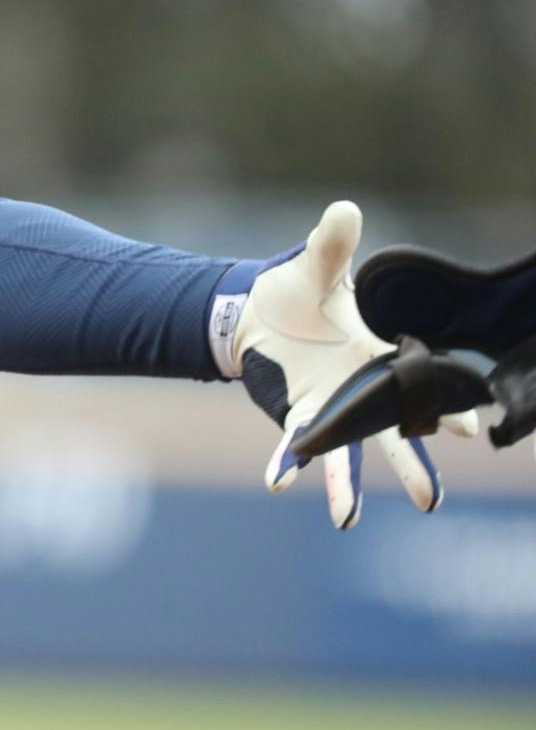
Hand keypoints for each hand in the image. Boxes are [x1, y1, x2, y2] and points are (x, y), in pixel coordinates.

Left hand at [232, 200, 476, 528]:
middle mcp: (364, 392)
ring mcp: (333, 409)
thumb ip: (333, 243)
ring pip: (348, 454)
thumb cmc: (301, 290)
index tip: (471, 429)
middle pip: (395, 436)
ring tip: (345, 520)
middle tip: (429, 501)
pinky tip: (279, 482)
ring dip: (345, 486)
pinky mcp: (299, 416)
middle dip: (412, 469)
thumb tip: (344, 209)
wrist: (259, 312)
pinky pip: (296, 444)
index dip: (448, 408)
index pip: (425, 387)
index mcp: (382, 358)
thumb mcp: (318, 265)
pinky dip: (287, 463)